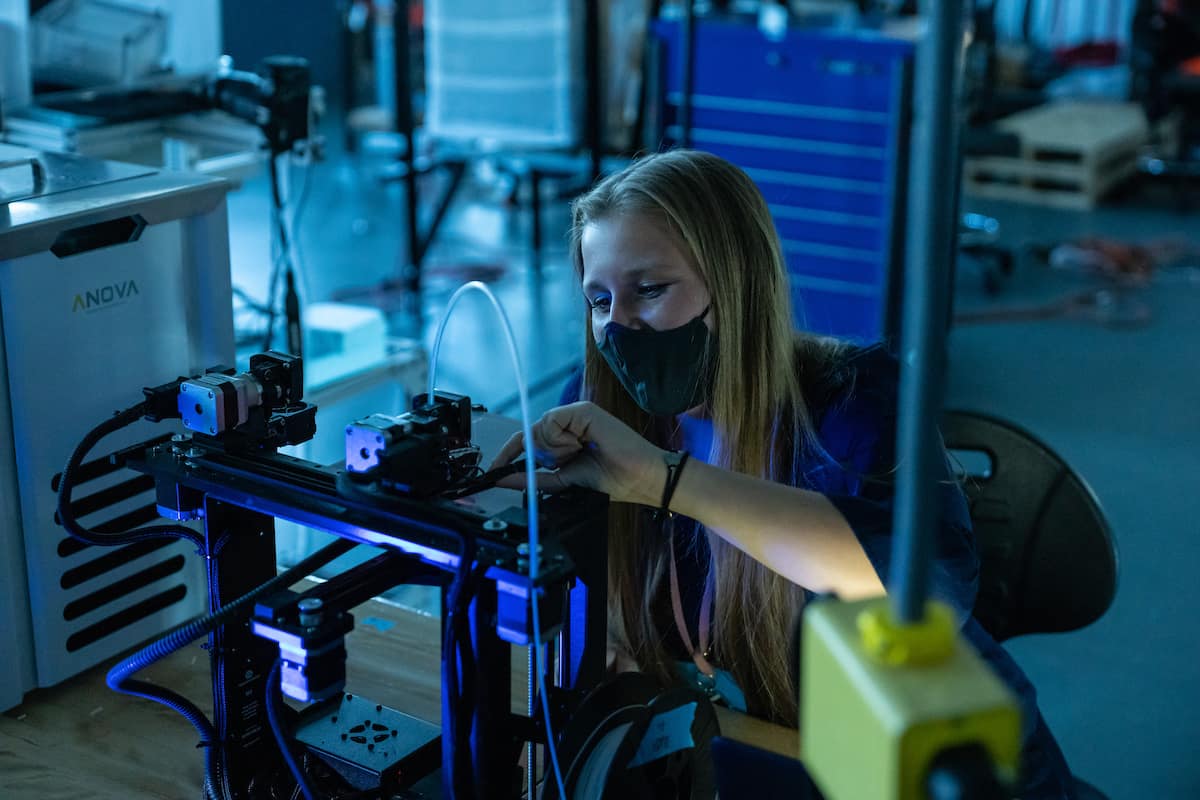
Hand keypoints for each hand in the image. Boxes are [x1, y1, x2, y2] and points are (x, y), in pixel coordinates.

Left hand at [490, 401, 665, 504]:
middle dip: (542, 456)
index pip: (527, 439)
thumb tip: (503, 479)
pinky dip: (562, 441)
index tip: (494, 470)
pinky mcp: (583, 410)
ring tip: (581, 453)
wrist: (639, 479)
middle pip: (531, 435)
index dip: (509, 453)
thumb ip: (533, 479)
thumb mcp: (563, 480)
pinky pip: (551, 423)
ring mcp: (575, 414)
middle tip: (569, 461)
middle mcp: (568, 422)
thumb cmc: (612, 479)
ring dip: (556, 450)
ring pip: (539, 430)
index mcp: (565, 437)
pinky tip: (581, 445)